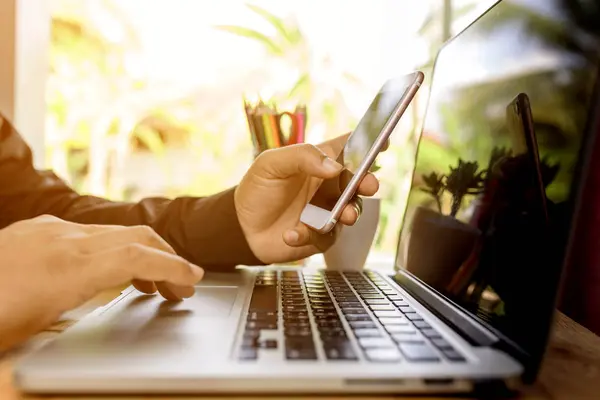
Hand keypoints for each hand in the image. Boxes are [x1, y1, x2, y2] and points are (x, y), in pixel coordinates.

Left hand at [0, 215, 203, 350]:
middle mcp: (63, 239)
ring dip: (140, 253)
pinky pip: (87, 233)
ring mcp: (47, 230)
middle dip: (165, 258)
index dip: (173, 267)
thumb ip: (85, 307)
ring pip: (112, 232)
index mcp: (68, 267)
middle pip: (133, 237)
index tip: (193, 281)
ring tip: (151, 283)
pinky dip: (111, 249)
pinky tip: (107, 269)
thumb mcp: (37, 332)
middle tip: (180, 287)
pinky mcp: (34, 230)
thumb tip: (115, 313)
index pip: (138, 257)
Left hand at [234, 133, 382, 263]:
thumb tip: (334, 167)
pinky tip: (290, 234)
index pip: (348, 147)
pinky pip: (327, 236)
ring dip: (349, 213)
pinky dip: (310, 235)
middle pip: (358, 181)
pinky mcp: (321, 235)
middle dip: (367, 182)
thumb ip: (302, 157)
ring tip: (342, 216)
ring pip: (350, 211)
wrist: (242, 227)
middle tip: (368, 185)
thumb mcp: (271, 164)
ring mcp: (327, 211)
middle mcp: (328, 185)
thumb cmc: (257, 189)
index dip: (368, 143)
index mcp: (319, 161)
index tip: (382, 142)